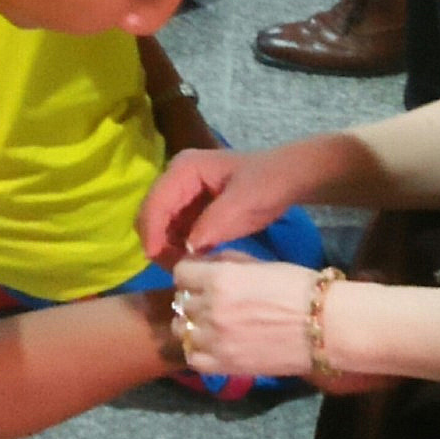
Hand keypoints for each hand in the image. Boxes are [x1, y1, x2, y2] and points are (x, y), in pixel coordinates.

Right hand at [138, 148, 296, 265]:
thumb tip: (187, 250)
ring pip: (160, 226)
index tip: (158, 260)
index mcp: (184, 169)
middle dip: (157, 242)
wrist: (288, 178)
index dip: (152, 232)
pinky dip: (179, 247)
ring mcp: (183, 193)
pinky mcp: (192, 209)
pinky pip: (175, 231)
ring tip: (186, 267)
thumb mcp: (241, 204)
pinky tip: (193, 260)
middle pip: (151, 214)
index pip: (155, 203)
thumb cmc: (266, 185)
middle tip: (176, 269)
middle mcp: (176, 178)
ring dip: (167, 248)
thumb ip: (211, 225)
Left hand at [171, 257, 397, 390]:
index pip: (181, 271)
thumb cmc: (299, 287)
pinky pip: (193, 357)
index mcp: (220, 277)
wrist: (325, 326)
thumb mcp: (260, 264)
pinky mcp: (223, 365)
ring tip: (211, 324)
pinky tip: (214, 345)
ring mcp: (214, 339)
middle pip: (180, 301)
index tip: (201, 275)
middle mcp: (210, 307)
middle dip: (192, 298)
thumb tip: (207, 264)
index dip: (191, 272)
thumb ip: (228, 264)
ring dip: (193, 325)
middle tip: (209, 300)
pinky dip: (198, 350)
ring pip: (181, 330)